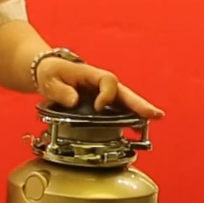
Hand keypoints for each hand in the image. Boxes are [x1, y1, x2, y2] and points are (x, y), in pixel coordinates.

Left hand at [35, 58, 164, 119]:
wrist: (49, 72)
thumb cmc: (51, 73)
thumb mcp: (49, 80)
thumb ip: (60, 91)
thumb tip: (74, 101)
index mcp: (91, 74)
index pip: (108, 81)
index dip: (106, 94)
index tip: (99, 107)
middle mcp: (102, 83)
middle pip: (124, 92)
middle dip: (138, 103)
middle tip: (153, 113)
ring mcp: (105, 93)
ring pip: (126, 101)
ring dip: (140, 110)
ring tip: (155, 118)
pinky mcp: (104, 102)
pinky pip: (119, 109)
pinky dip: (129, 117)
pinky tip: (138, 129)